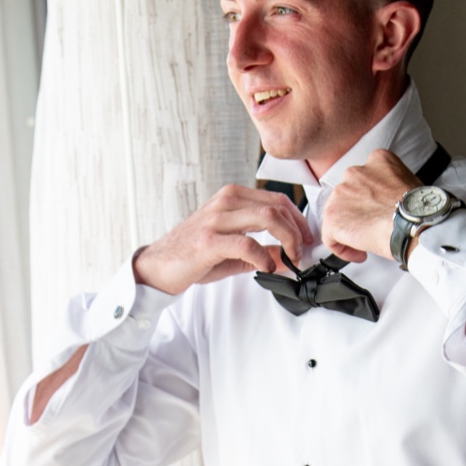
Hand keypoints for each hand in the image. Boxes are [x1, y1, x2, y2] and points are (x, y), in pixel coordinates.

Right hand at [133, 185, 309, 294]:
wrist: (158, 266)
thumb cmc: (193, 254)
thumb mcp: (234, 249)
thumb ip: (263, 251)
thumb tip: (291, 258)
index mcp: (232, 198)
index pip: (277, 199)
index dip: (299, 220)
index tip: (307, 239)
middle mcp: (224, 202)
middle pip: (277, 207)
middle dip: (298, 231)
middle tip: (302, 252)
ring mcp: (215, 220)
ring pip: (267, 218)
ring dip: (288, 240)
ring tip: (291, 258)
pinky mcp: (208, 241)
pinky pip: (247, 244)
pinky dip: (264, 257)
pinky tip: (266, 267)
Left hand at [324, 148, 419, 261]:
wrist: (415, 224)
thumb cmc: (420, 210)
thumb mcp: (412, 183)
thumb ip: (394, 187)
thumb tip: (394, 202)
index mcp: (377, 161)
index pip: (365, 178)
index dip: (370, 199)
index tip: (376, 211)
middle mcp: (356, 173)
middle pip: (348, 196)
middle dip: (358, 214)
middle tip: (373, 228)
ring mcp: (341, 193)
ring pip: (338, 215)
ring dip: (351, 230)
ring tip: (368, 243)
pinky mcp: (333, 216)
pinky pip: (330, 236)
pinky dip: (343, 248)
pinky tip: (360, 253)